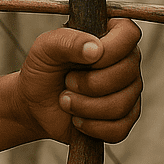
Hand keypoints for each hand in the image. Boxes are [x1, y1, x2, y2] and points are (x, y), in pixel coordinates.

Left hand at [19, 18, 142, 143]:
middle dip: (89, 83)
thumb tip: (95, 49)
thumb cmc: (43, 70)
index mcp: (111, 35)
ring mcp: (129, 91)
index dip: (110, 49)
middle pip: (127, 73)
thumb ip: (67, 41)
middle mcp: (126, 61)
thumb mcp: (45, 48)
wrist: (34, 103)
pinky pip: (119, 129)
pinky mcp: (124, 119)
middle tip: (67, 82)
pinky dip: (91, 127)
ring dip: (85, 107)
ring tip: (66, 100)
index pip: (129, 34)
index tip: (85, 59)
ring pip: (121, 104)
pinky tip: (77, 119)